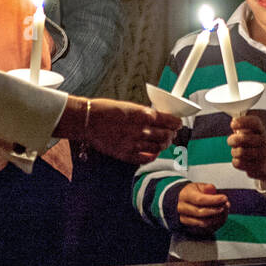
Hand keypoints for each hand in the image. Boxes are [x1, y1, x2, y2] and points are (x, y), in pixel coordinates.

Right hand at [66, 98, 180, 163]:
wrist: (87, 120)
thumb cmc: (106, 110)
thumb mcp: (130, 106)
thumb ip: (145, 114)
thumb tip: (159, 119)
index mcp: (143, 115)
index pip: (169, 121)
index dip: (176, 123)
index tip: (177, 124)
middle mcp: (141, 130)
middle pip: (166, 136)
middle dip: (171, 135)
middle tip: (170, 133)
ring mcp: (134, 144)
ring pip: (158, 148)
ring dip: (162, 145)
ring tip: (161, 142)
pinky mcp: (126, 154)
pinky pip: (146, 159)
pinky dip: (152, 155)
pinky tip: (151, 151)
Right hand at [177, 182, 229, 233]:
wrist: (182, 201)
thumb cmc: (192, 193)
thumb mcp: (199, 186)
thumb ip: (208, 188)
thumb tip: (214, 191)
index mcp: (185, 195)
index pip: (199, 199)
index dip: (213, 200)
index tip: (224, 198)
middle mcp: (182, 208)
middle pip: (200, 212)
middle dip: (216, 210)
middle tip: (226, 205)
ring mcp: (184, 218)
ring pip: (203, 222)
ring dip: (217, 218)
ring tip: (224, 211)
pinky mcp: (189, 226)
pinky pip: (204, 228)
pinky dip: (214, 224)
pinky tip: (220, 217)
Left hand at [228, 114, 265, 181]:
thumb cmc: (253, 143)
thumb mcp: (250, 132)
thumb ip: (241, 127)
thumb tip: (234, 122)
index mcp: (261, 130)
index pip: (254, 122)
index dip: (242, 122)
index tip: (232, 124)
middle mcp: (263, 141)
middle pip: (243, 138)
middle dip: (232, 140)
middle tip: (231, 141)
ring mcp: (262, 155)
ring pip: (239, 152)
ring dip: (234, 152)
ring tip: (236, 151)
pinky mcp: (259, 167)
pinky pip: (239, 163)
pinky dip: (236, 162)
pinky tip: (241, 160)